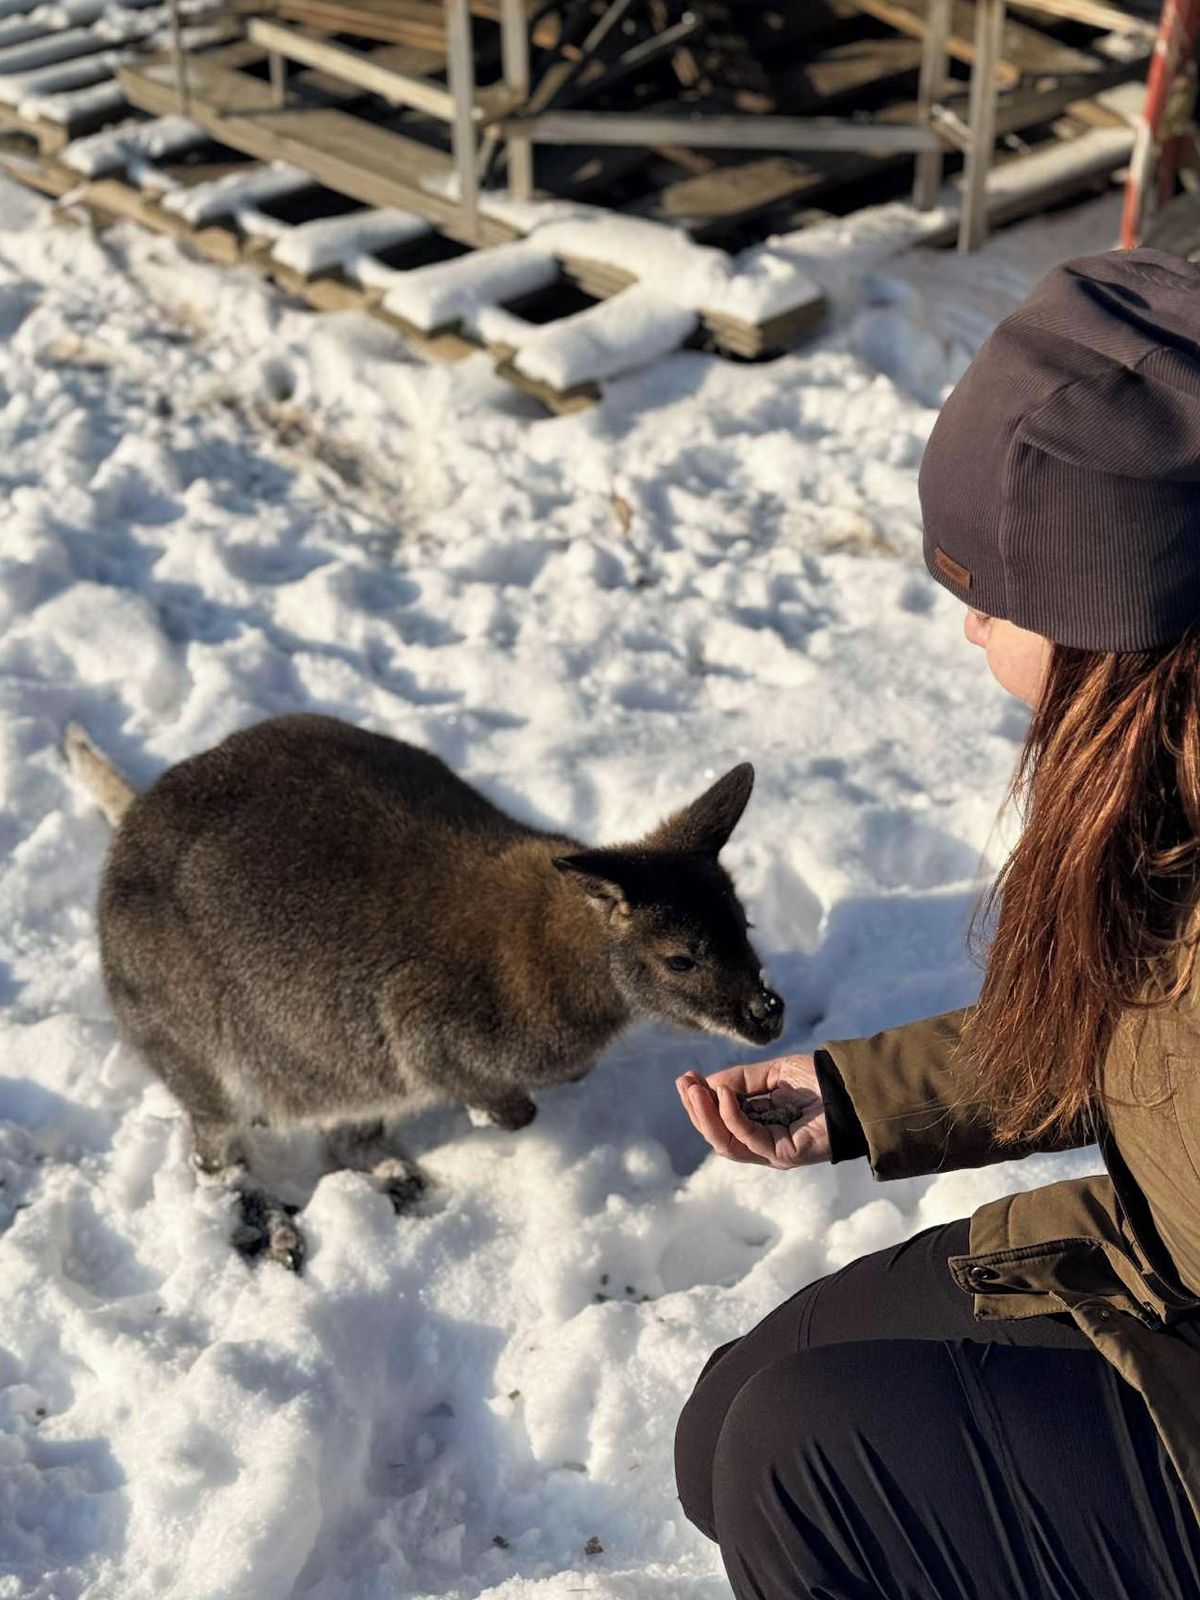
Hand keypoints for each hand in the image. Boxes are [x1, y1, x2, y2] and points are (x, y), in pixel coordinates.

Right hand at [675, 1055, 829, 1169]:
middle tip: (685, 1083)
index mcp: (759, 1125)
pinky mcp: (783, 1155)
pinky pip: (749, 1139)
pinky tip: (724, 1095)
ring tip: (696, 1090)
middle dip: (697, 1109)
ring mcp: (772, 1152)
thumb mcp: (773, 1074)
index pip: (720, 1121)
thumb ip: (742, 1080)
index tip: (686, 1078)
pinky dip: (731, 1118)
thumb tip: (709, 1084)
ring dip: (706, 1116)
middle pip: (718, 1135)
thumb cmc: (820, 1081)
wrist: (854, 1087)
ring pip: (726, 1143)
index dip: (700, 1101)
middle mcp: (763, 1143)